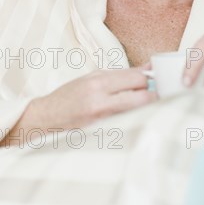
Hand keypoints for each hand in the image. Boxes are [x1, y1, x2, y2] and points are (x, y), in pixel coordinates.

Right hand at [2, 66, 156, 146]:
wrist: (47, 119)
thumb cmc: (70, 96)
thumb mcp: (93, 77)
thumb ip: (122, 74)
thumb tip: (149, 68)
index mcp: (99, 84)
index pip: (137, 79)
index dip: (150, 78)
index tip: (155, 78)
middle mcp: (101, 103)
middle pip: (144, 97)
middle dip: (154, 94)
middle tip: (156, 93)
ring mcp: (103, 122)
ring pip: (139, 113)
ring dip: (147, 108)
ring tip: (147, 105)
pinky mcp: (103, 136)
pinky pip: (129, 125)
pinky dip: (136, 120)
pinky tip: (136, 118)